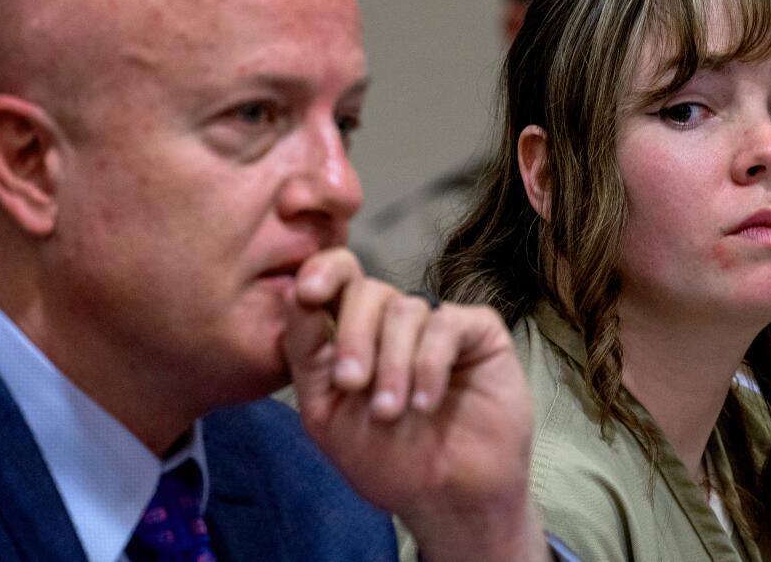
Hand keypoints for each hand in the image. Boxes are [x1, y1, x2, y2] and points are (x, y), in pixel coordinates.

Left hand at [284, 248, 546, 561]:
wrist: (448, 498)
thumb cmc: (387, 460)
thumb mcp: (326, 412)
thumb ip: (306, 353)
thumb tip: (292, 291)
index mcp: (353, 334)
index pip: (335, 279)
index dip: (321, 272)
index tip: (308, 293)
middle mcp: (394, 322)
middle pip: (366, 290)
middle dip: (354, 337)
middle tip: (352, 385)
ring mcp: (437, 324)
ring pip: (405, 310)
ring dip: (392, 365)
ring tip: (390, 413)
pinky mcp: (479, 333)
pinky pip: (446, 326)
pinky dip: (429, 366)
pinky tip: (425, 404)